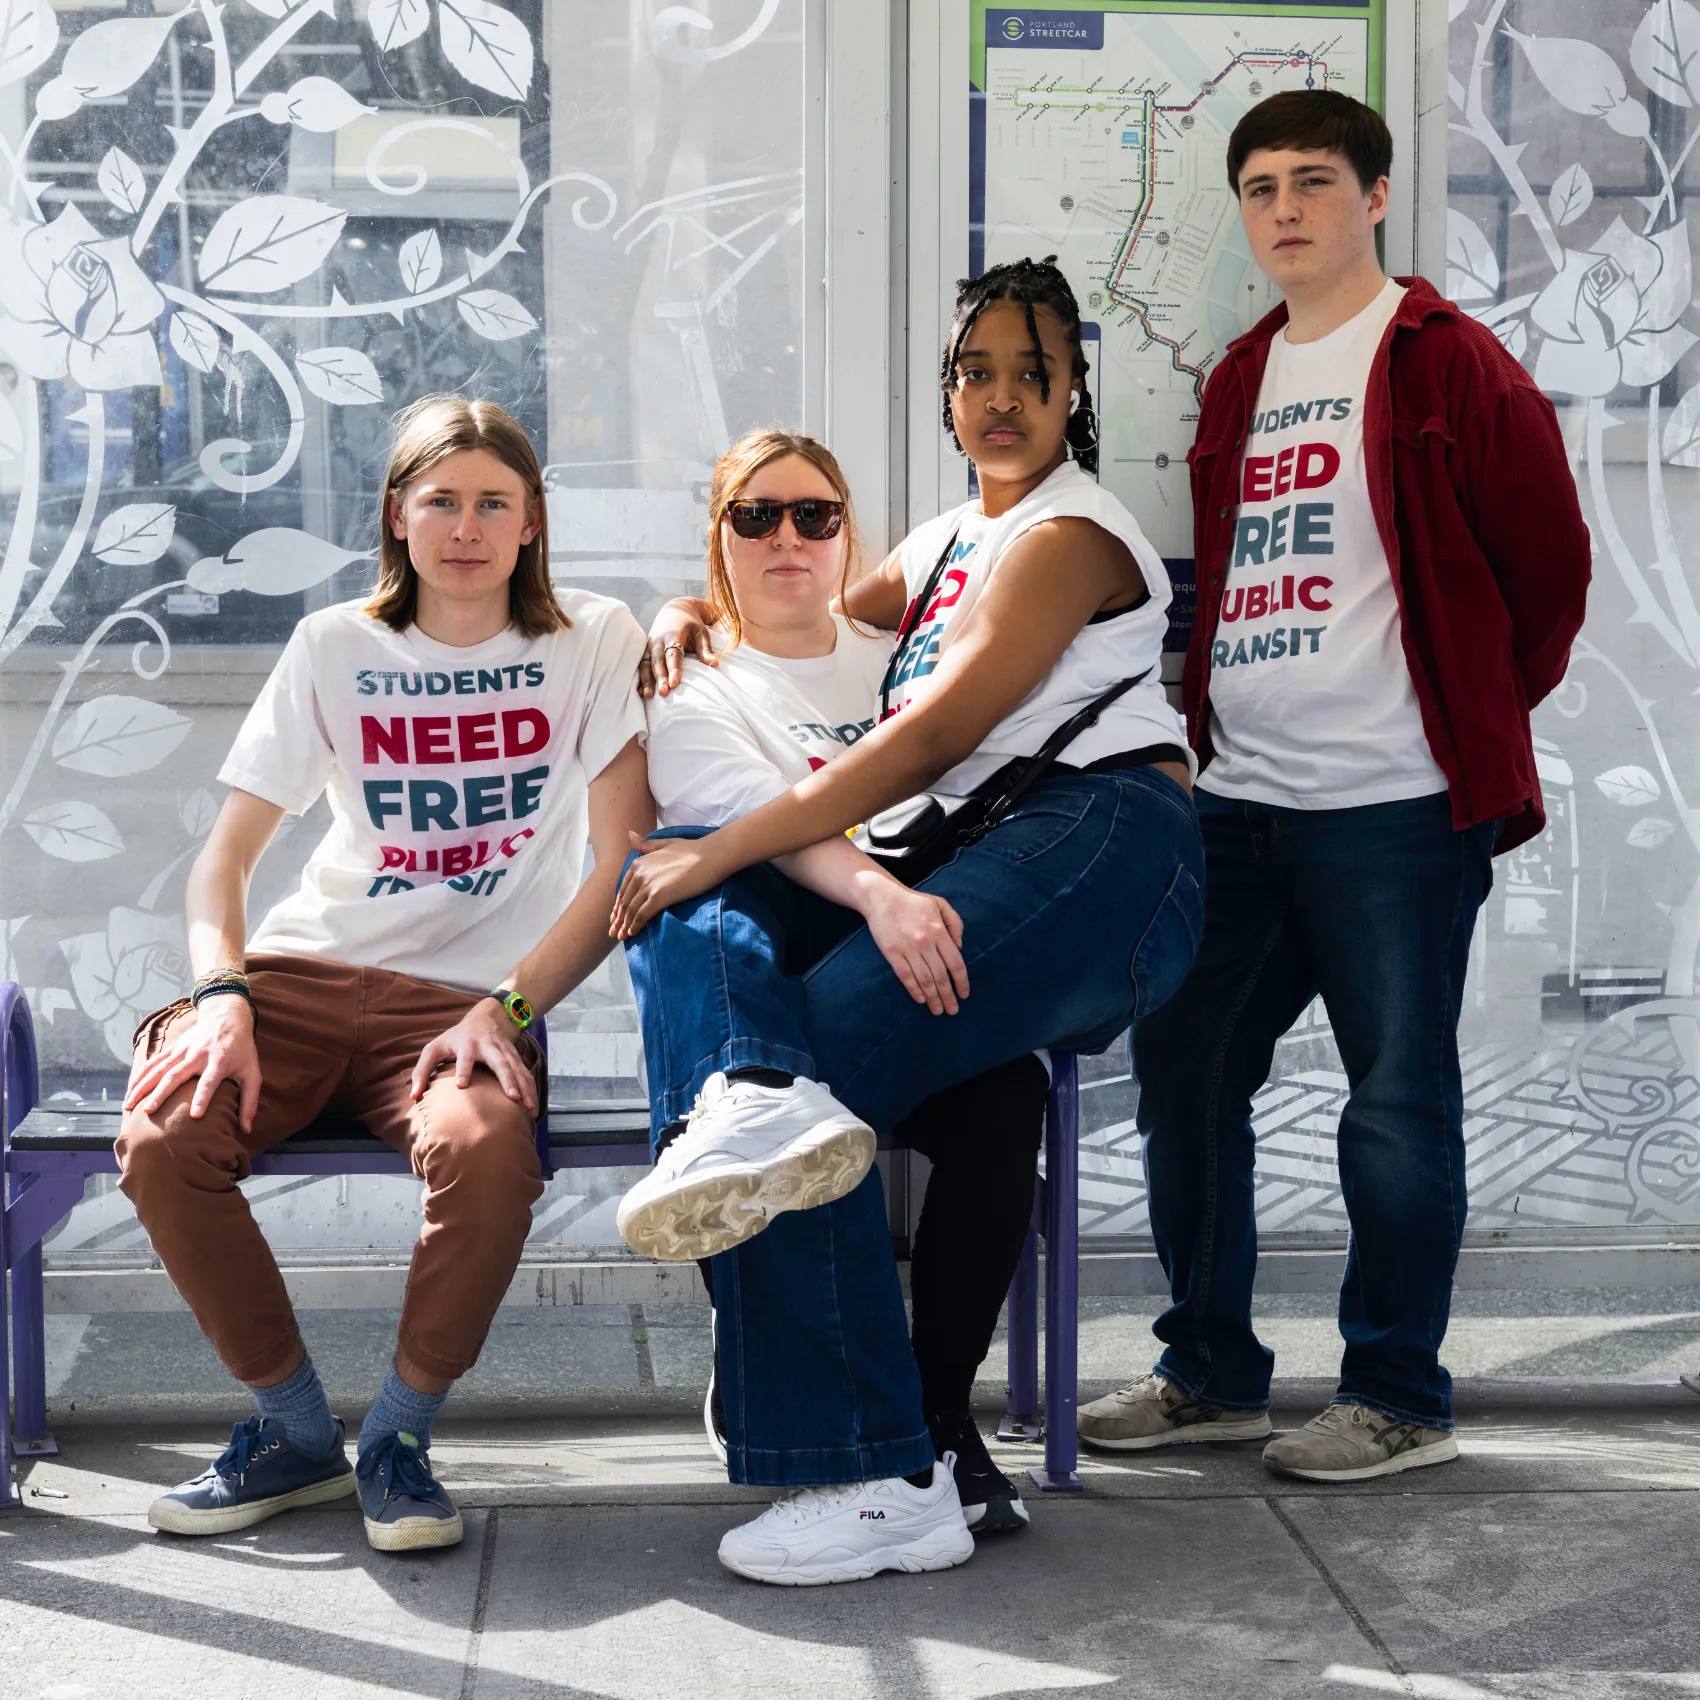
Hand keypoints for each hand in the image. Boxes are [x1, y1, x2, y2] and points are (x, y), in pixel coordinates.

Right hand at [124, 994, 261, 1130]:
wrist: (227, 1017)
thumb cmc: (242, 1050)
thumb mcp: (252, 1072)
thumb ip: (249, 1101)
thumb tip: (247, 1130)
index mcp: (219, 1061)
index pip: (209, 1081)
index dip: (203, 1097)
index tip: (195, 1115)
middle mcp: (198, 1055)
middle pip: (176, 1075)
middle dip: (161, 1093)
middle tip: (148, 1112)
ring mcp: (182, 1050)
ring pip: (158, 1069)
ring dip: (142, 1086)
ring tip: (129, 1105)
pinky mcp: (173, 1047)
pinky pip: (153, 1062)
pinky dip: (139, 1075)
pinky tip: (129, 1090)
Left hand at [409, 998, 538, 1114]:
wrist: (487, 1018)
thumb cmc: (455, 1039)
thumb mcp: (434, 1048)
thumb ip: (422, 1071)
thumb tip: (413, 1096)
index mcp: (468, 1044)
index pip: (465, 1057)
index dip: (463, 1069)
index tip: (461, 1085)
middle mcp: (490, 1047)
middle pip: (501, 1062)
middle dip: (507, 1079)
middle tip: (512, 1098)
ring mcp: (506, 1052)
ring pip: (518, 1070)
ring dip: (525, 1088)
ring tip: (529, 1109)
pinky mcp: (516, 1059)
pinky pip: (526, 1075)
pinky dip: (532, 1090)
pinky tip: (534, 1107)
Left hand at [609, 831, 730, 938]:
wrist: (711, 856)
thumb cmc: (692, 850)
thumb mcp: (665, 844)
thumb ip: (646, 845)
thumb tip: (629, 835)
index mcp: (638, 863)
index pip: (623, 890)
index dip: (618, 906)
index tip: (616, 918)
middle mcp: (639, 874)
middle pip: (625, 902)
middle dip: (619, 919)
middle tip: (615, 933)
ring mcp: (648, 885)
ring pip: (631, 910)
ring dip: (625, 926)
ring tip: (623, 937)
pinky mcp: (659, 896)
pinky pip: (642, 915)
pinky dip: (636, 926)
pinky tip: (634, 933)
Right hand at [639, 599, 717, 698]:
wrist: (675, 608)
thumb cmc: (692, 623)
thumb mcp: (701, 632)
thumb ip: (705, 649)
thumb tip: (714, 664)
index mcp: (673, 635)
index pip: (673, 654)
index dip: (673, 669)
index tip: (675, 683)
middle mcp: (658, 640)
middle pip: (658, 661)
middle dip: (660, 678)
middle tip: (663, 693)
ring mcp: (650, 645)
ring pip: (646, 664)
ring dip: (647, 681)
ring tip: (648, 696)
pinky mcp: (645, 650)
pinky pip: (641, 665)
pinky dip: (641, 678)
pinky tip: (640, 692)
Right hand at [856, 876, 969, 1014]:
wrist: (882, 896)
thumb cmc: (913, 901)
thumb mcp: (940, 904)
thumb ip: (955, 923)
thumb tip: (960, 946)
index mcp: (940, 931)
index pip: (956, 963)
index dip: (961, 982)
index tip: (964, 995)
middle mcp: (926, 942)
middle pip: (941, 976)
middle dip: (948, 996)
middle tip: (952, 1011)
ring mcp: (908, 949)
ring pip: (925, 979)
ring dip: (933, 998)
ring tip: (938, 1010)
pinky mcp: (892, 953)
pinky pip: (905, 976)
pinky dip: (914, 990)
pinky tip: (920, 1000)